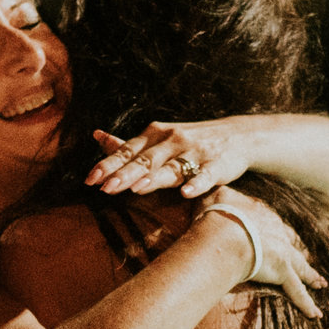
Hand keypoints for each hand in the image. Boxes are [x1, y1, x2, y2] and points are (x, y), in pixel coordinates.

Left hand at [86, 122, 245, 200]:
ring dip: (155, 178)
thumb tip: (96, 136)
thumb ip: (128, 144)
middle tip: (105, 188)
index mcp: (154, 136)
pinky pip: (206, 175)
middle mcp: (172, 141)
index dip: (108, 165)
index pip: (127, 151)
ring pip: (172, 167)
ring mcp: (195, 152)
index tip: (90, 179)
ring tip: (137, 189)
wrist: (238, 135)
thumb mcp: (158, 138)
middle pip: (145, 160)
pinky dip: (197, 183)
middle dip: (125, 174)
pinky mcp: (217, 164)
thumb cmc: (190, 142)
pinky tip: (187, 193)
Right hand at [199, 185, 325, 319]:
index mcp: (261, 216)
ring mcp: (283, 254)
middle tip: (305, 259)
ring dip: (310, 276)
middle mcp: (276, 234)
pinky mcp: (283, 273)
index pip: (270, 226)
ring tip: (320, 283)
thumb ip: (211, 194)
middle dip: (297, 255)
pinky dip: (306, 304)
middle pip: (290, 246)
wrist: (224, 233)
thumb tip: (201, 185)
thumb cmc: (215, 215)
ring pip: (300, 268)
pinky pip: (297, 292)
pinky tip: (314, 315)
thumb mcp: (212, 197)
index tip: (275, 238)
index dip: (273, 233)